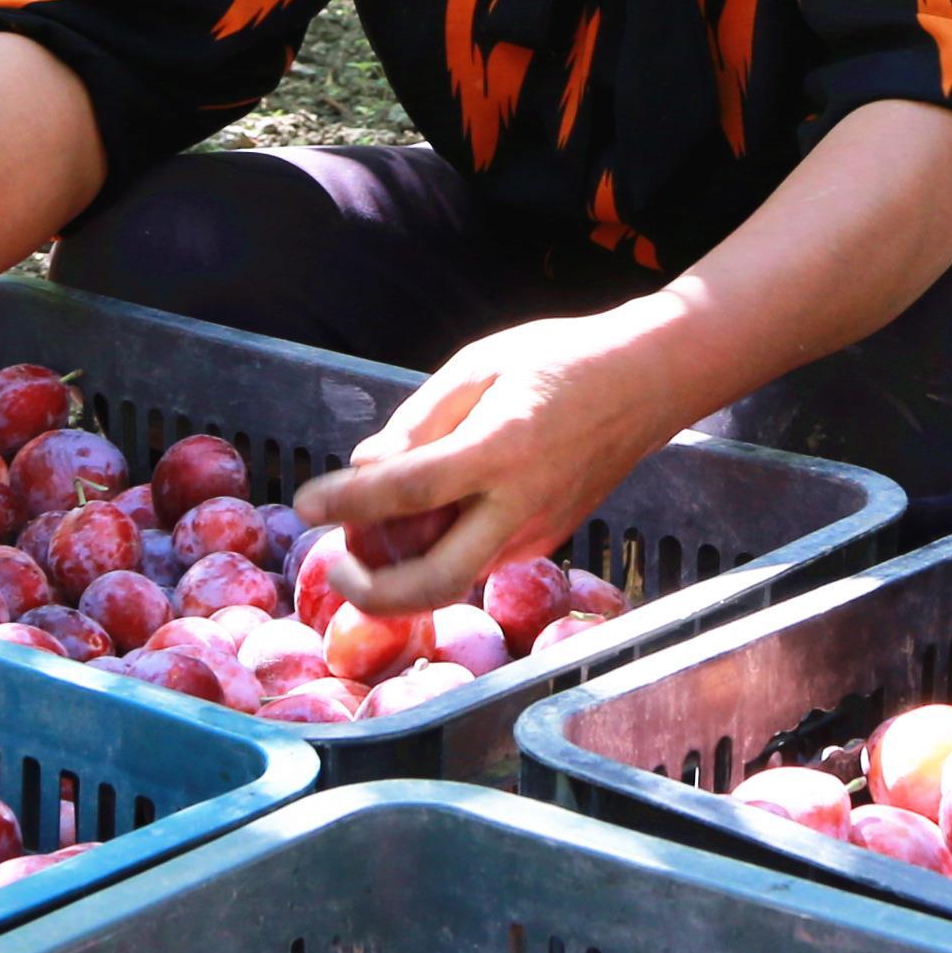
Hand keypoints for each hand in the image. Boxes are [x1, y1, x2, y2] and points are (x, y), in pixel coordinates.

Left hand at [291, 309, 677, 616]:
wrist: (646, 381)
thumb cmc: (560, 359)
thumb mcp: (481, 363)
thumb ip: (421, 418)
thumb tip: (366, 465)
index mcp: (501, 446)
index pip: (408, 489)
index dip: (347, 502)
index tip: (304, 504)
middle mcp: (521, 503)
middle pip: (436, 580)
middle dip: (373, 593)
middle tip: (337, 568)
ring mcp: (539, 530)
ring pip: (458, 579)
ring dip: (403, 576)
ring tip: (370, 537)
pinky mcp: (549, 540)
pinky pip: (482, 561)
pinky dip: (441, 555)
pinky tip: (422, 523)